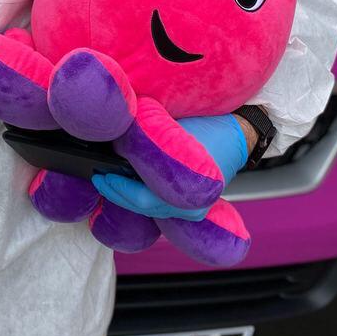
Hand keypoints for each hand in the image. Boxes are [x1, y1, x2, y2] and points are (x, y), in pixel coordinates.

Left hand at [93, 113, 247, 219]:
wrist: (238, 132)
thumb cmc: (208, 124)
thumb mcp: (172, 126)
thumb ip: (145, 136)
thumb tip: (115, 145)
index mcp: (189, 189)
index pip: (142, 198)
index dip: (117, 187)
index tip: (100, 174)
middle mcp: (192, 206)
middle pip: (144, 208)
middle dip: (118, 193)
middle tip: (98, 177)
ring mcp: (193, 209)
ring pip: (151, 210)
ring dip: (128, 197)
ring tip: (108, 180)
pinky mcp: (192, 206)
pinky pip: (161, 208)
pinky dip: (142, 198)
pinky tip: (126, 186)